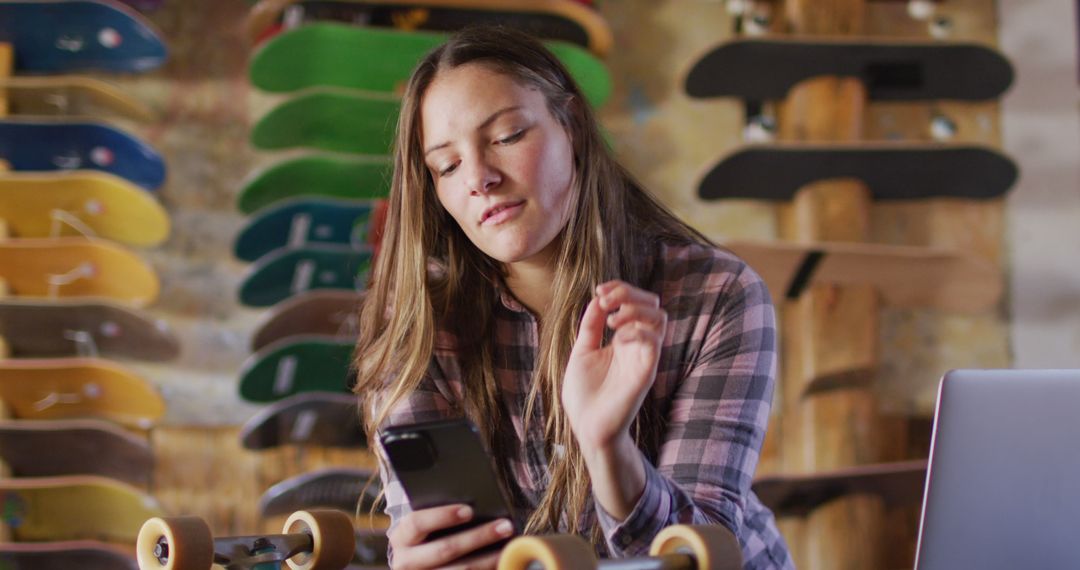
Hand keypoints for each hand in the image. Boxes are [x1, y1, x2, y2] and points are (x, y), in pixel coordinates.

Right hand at [388, 504, 513, 569]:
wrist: (418, 567)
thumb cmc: (427, 538)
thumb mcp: (425, 527)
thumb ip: (440, 516)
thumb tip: (475, 504)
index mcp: (401, 538)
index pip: (417, 523)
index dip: (442, 516)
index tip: (469, 510)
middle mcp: (405, 562)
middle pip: (444, 549)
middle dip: (478, 537)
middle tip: (505, 526)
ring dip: (489, 559)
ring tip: (510, 546)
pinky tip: (502, 562)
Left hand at [562, 281, 666, 452]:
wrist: (586, 427)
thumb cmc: (584, 394)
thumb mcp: (583, 351)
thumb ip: (592, 325)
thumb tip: (599, 299)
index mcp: (622, 339)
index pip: (634, 303)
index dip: (620, 289)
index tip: (599, 291)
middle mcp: (637, 345)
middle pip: (652, 304)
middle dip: (629, 293)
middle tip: (606, 299)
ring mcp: (643, 357)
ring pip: (659, 318)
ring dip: (635, 308)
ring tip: (613, 318)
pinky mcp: (646, 372)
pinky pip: (654, 342)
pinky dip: (637, 330)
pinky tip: (617, 337)